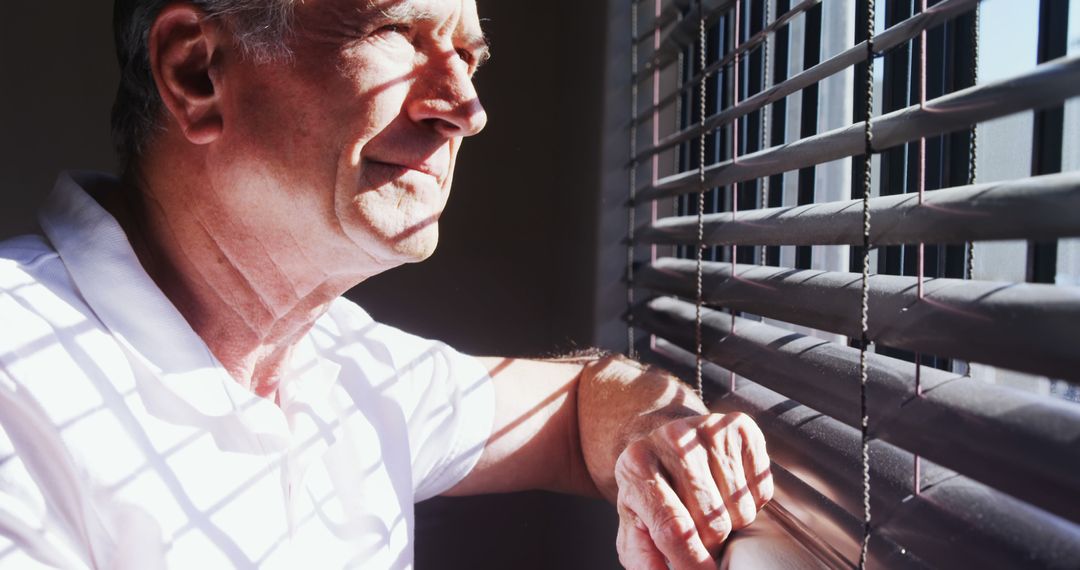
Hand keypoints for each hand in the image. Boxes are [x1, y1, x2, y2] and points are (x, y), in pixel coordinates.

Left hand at [613, 412, 772, 569]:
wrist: (663, 437)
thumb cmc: (651, 487)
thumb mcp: (634, 521)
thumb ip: (642, 555)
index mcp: (636, 466)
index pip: (673, 528)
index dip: (693, 563)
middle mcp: (671, 441)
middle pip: (712, 523)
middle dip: (710, 543)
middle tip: (698, 532)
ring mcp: (709, 429)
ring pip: (741, 510)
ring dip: (731, 522)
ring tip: (711, 506)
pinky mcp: (741, 428)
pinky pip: (763, 490)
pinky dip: (751, 500)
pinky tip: (727, 487)